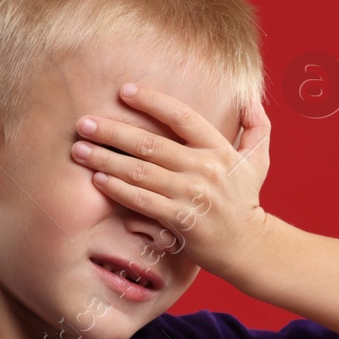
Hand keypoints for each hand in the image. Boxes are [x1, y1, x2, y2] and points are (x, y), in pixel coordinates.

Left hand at [70, 82, 272, 282]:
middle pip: (151, 143)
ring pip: (140, 172)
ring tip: (79, 149)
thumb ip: (257, 126)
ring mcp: (192, 195)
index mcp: (219, 148)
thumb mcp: (259, 160)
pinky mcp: (180, 220)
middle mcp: (205, 168)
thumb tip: (250, 97)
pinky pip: (142, 201)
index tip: (123, 91)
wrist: (249, 247)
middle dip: (112, 131)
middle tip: (83, 122)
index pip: (182, 116)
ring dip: (106, 159)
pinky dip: (118, 189)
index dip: (152, 101)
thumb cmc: (246, 200)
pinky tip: (97, 179)